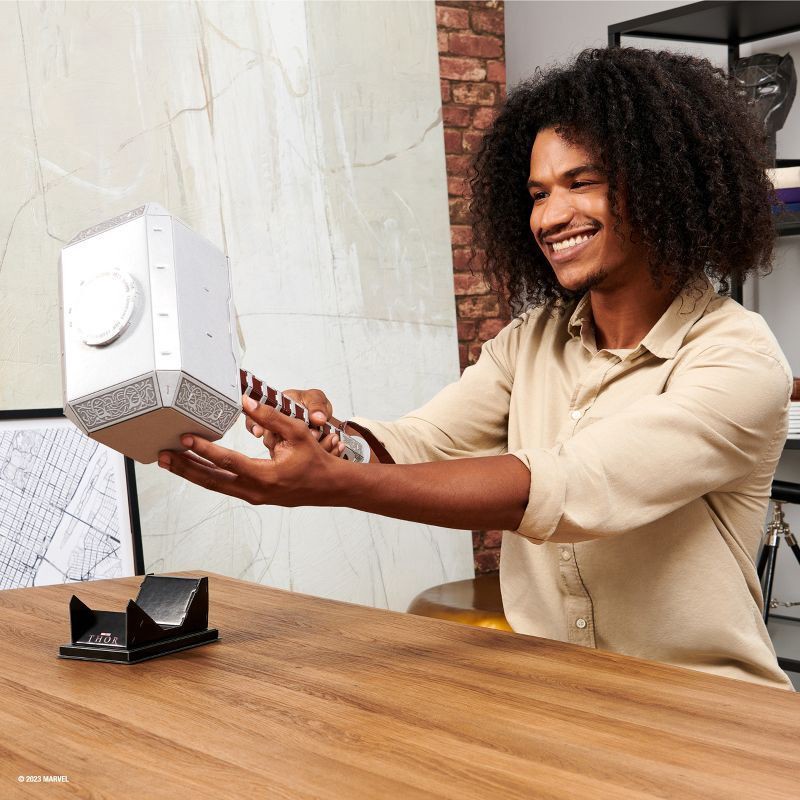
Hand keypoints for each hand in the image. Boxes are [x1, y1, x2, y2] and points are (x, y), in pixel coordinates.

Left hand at [158, 397, 344, 505]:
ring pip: (213, 485)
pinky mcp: (251, 496)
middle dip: (185, 466)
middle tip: (163, 455)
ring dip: (190, 472)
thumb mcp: (297, 432)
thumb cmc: (314, 460)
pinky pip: (222, 486)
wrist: (327, 486)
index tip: (186, 438)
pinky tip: (192, 465)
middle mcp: (255, 491)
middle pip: (211, 480)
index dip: (205, 449)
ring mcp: (252, 496)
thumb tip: (245, 402)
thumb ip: (271, 417)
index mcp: (266, 475)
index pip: (228, 462)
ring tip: (169, 461)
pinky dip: (205, 475)